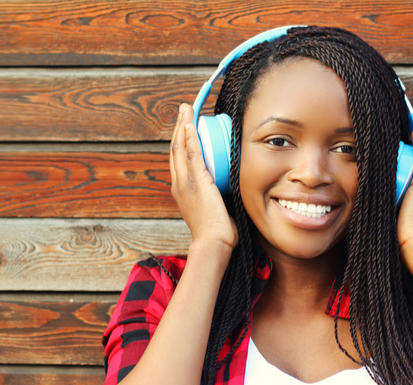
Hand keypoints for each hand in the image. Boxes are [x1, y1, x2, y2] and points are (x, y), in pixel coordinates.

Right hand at [169, 103, 237, 250]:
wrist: (214, 243)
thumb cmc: (218, 232)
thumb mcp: (216, 208)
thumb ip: (221, 196)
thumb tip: (234, 187)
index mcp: (182, 189)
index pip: (179, 159)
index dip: (181, 139)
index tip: (186, 125)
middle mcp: (180, 183)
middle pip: (175, 148)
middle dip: (179, 126)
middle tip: (184, 109)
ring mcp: (186, 183)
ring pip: (180, 148)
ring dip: (183, 125)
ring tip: (186, 109)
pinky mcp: (196, 183)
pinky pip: (191, 156)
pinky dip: (189, 139)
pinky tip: (190, 125)